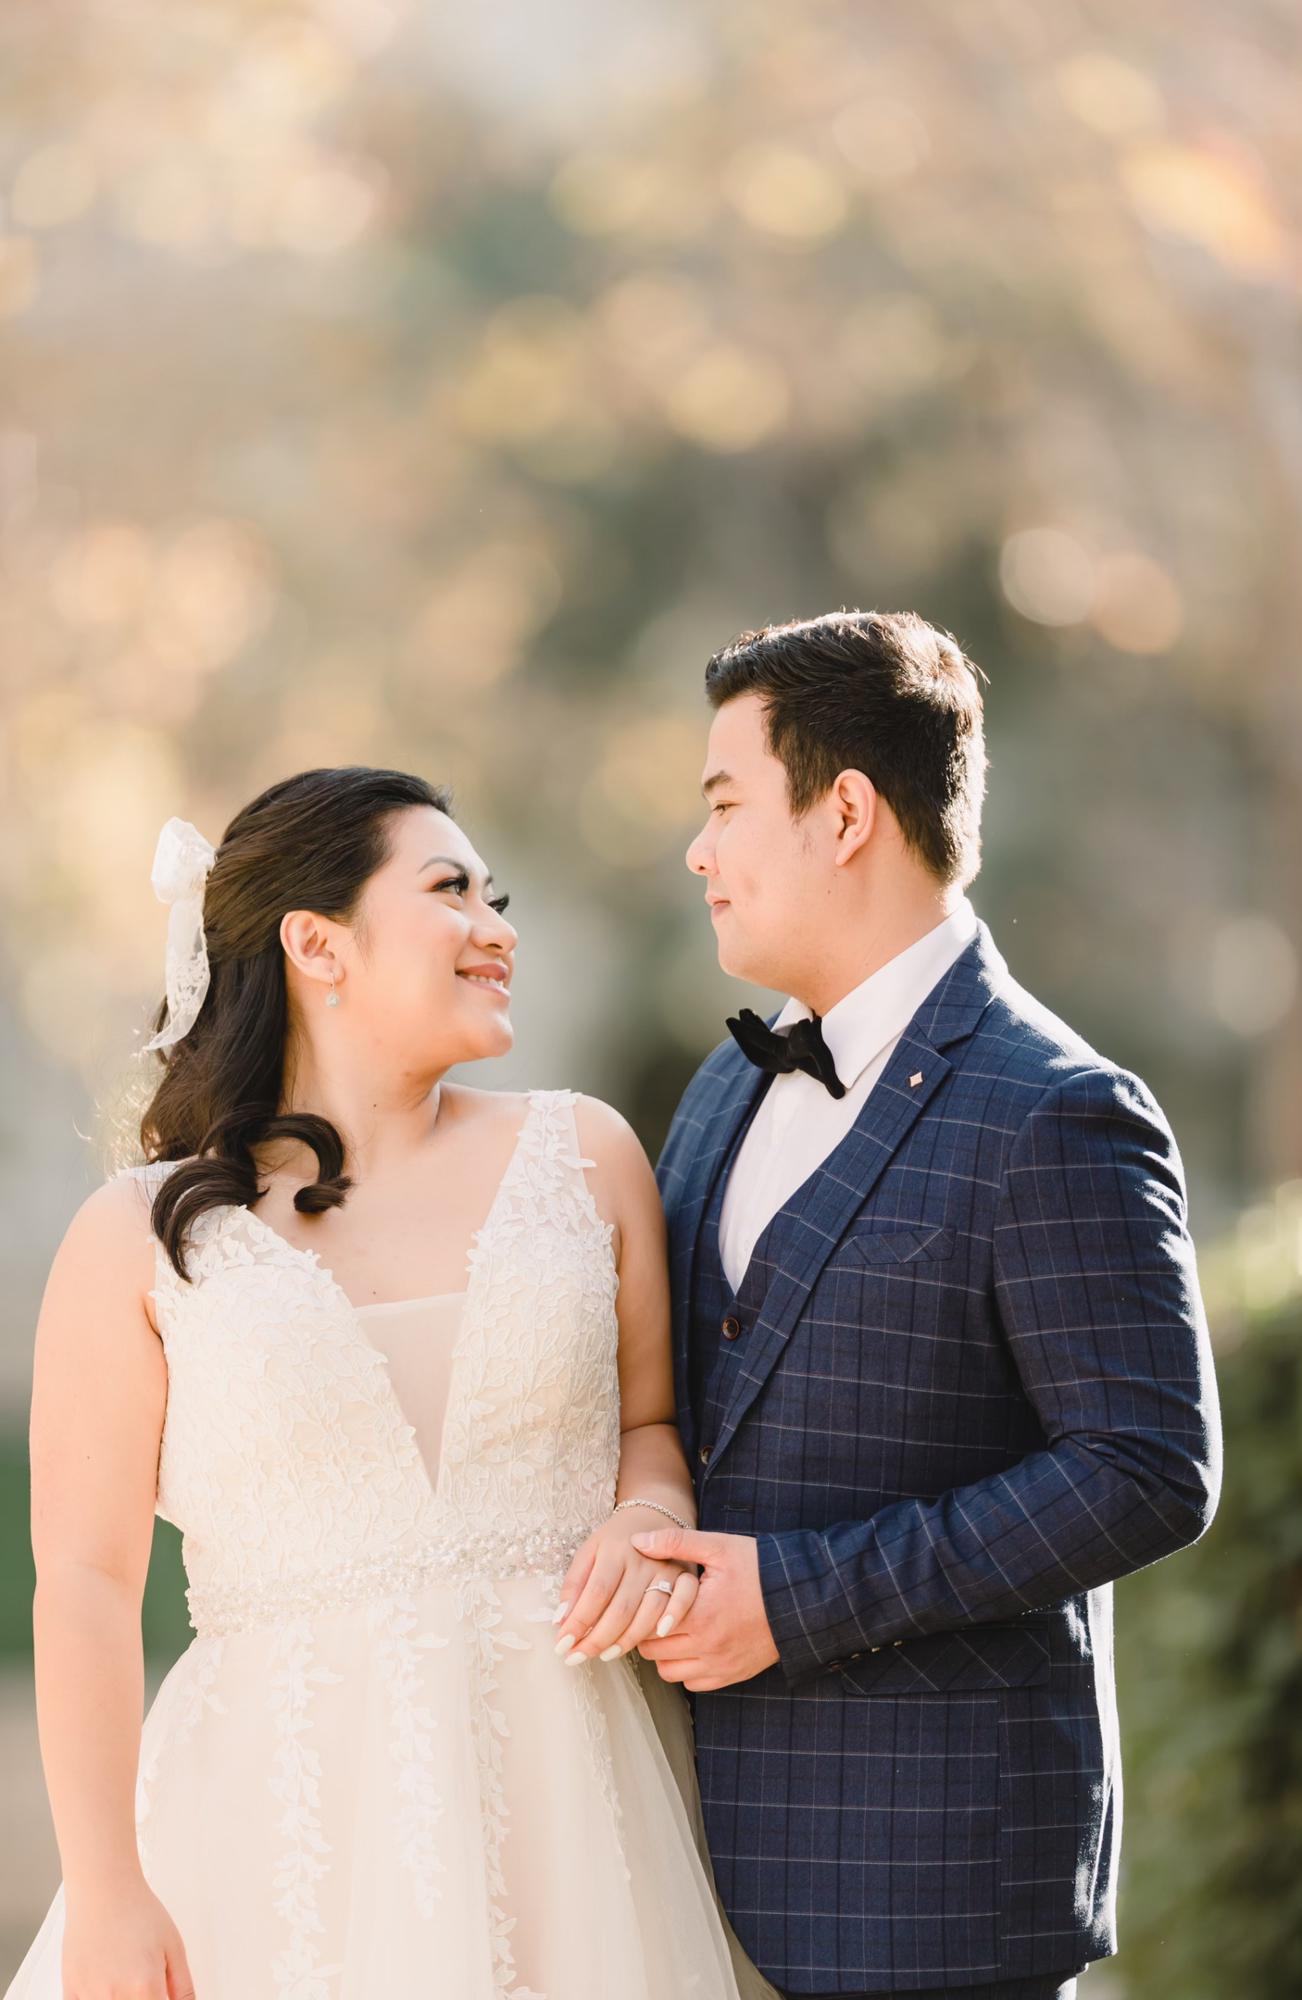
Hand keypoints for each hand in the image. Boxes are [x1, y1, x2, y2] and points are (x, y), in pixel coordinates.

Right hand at [63, 1874, 195, 1998]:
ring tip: (124, 1975)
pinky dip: (95, 1999)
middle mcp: (116, 1997)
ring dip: (119, 1999)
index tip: (160, 1994)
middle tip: (142, 1981)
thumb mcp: (174, 1947)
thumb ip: (183, 1987)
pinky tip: (103, 1986)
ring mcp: (90, 1996)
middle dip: (142, 1999)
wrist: (104, 1889)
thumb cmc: (138, 1912)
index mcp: (146, 1988)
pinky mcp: (70, 1991)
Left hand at [552, 1506, 699, 1665]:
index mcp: (615, 1550)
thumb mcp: (589, 1551)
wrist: (654, 1517)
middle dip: (597, 1639)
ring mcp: (667, 1570)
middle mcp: (643, 1560)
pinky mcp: (685, 1577)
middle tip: (577, 1657)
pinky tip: (656, 1637)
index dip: (579, 1622)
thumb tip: (560, 1619)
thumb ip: (574, 1583)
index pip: (596, 1593)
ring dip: (625, 1641)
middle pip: (621, 1609)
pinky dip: (670, 1621)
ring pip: (648, 1614)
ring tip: (604, 1655)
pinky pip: (682, 1604)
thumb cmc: (616, 1540)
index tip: (562, 1644)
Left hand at [631, 1527, 780, 1689]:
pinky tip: (693, 1644)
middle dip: (648, 1631)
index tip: (645, 1596)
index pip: (646, 1624)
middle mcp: (707, 1647)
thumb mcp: (719, 1547)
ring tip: (674, 1628)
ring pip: (668, 1672)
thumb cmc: (759, 1568)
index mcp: (700, 1615)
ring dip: (664, 1653)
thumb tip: (637, 1541)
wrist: (803, 1598)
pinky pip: (692, 1683)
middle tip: (657, 1611)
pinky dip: (685, 1668)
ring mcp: (720, 1665)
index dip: (640, 1610)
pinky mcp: (732, 1674)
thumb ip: (675, 1542)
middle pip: (652, 1650)